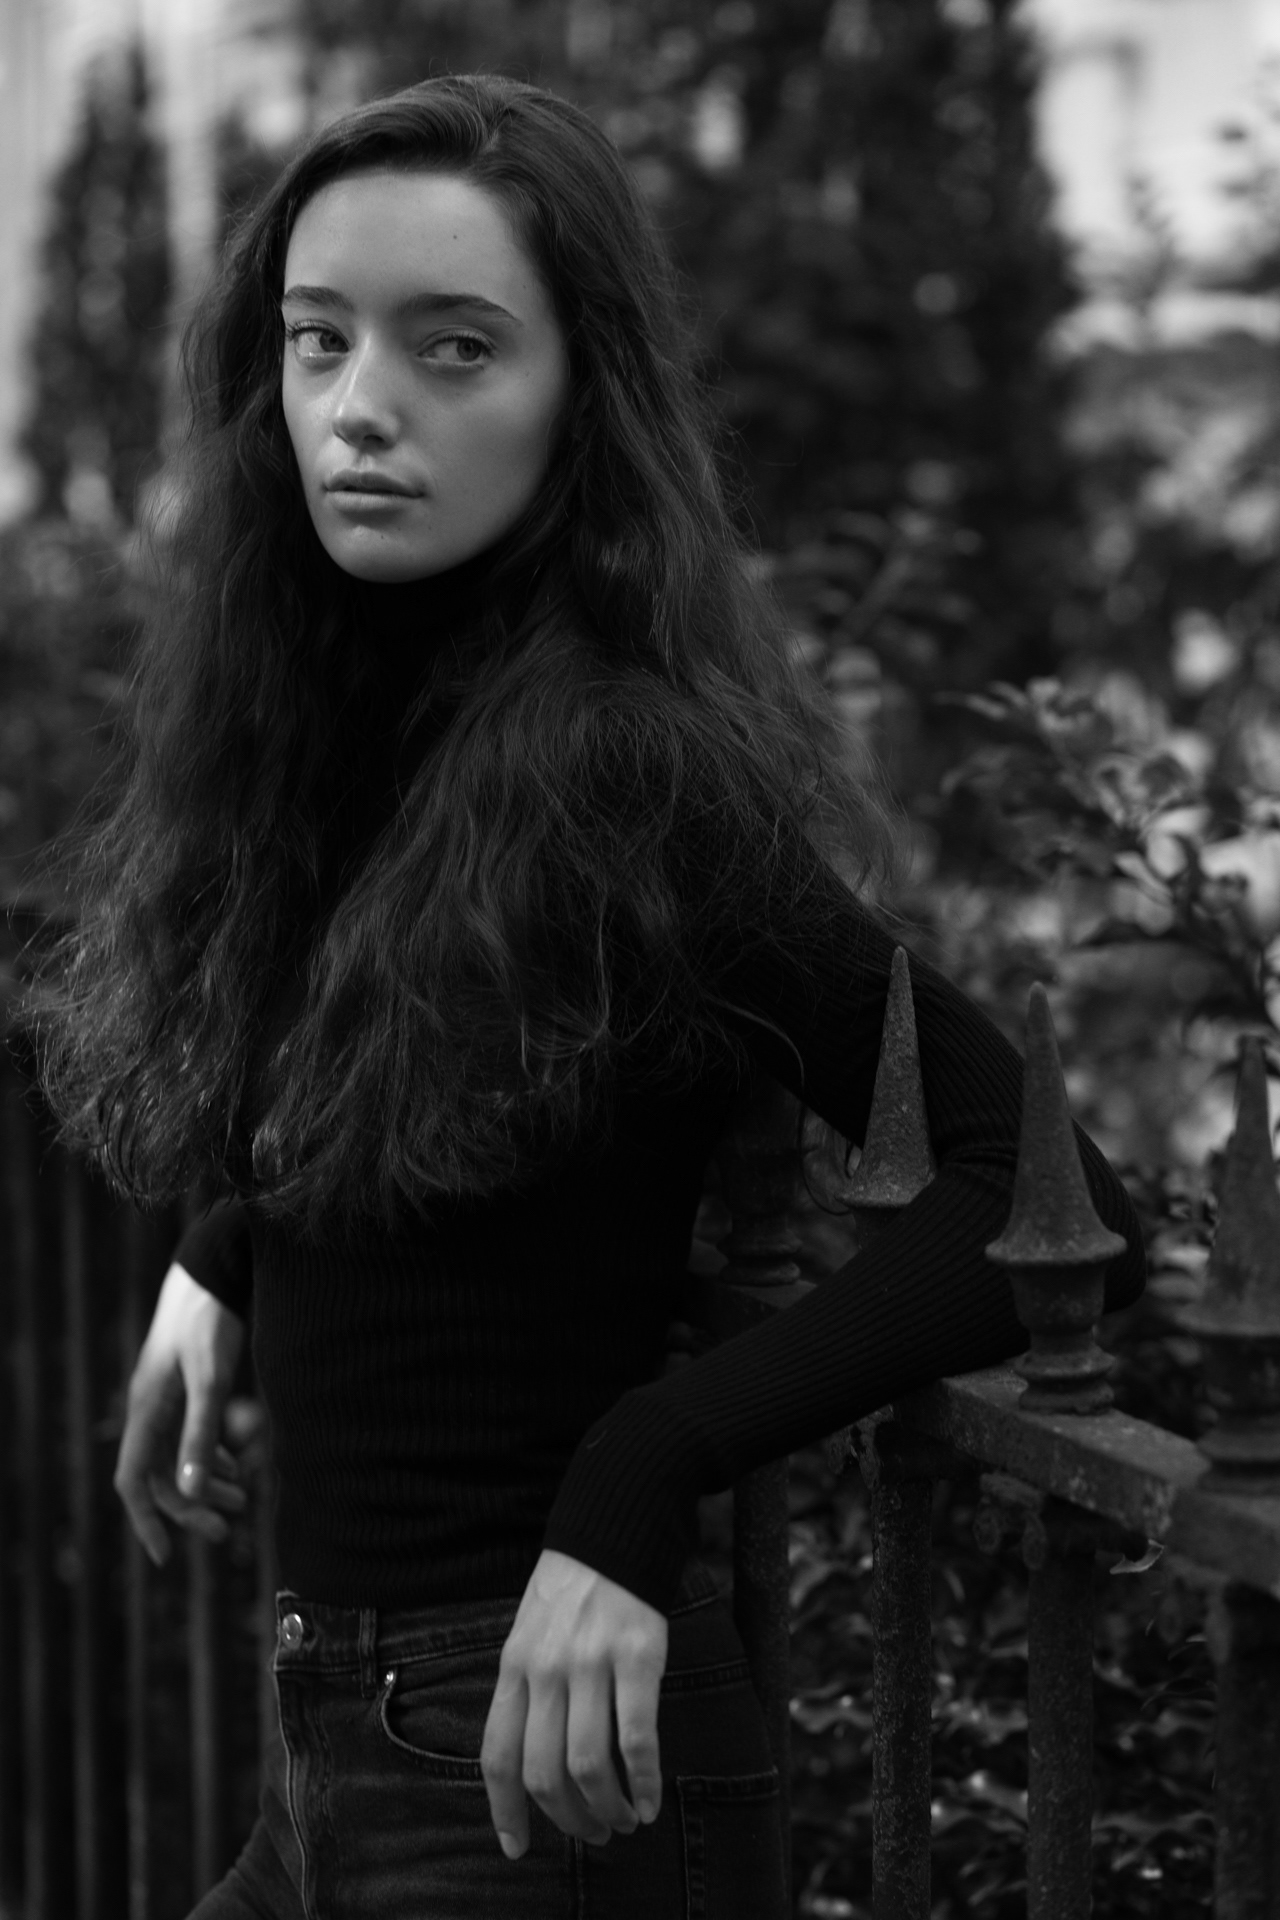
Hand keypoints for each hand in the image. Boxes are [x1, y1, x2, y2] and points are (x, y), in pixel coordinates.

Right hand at [114, 1261, 247, 1565]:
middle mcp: (151, 1407)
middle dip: (190, 1507)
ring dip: (205, 1483)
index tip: (167, 1557)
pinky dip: (211, 1456)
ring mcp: (167, 1396)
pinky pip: (191, 1435)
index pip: (133, 1481)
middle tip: (226, 1531)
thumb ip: (198, 1435)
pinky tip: (237, 1467)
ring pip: (177, 1456)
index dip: (147, 1521)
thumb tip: (189, 1492)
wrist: (214, 1270)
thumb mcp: (210, 1381)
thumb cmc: (210, 1322)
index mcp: (147, 1410)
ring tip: (242, 1500)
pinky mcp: (187, 1385)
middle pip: (159, 1475)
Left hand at [481, 1550, 667, 1858]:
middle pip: (544, 1772)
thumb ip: (526, 1694)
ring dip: (606, 1809)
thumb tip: (531, 1770)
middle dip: (568, 1819)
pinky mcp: (639, 1658)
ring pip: (589, 1765)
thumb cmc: (571, 1591)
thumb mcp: (528, 1636)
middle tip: (592, 1834)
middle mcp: (547, 1669)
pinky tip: (650, 1801)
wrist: (614, 1531)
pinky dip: (644, 1781)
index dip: (505, 1810)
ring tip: (623, 1822)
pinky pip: (637, 1738)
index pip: (498, 1755)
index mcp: (513, 1666)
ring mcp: (592, 1663)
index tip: (517, 1846)